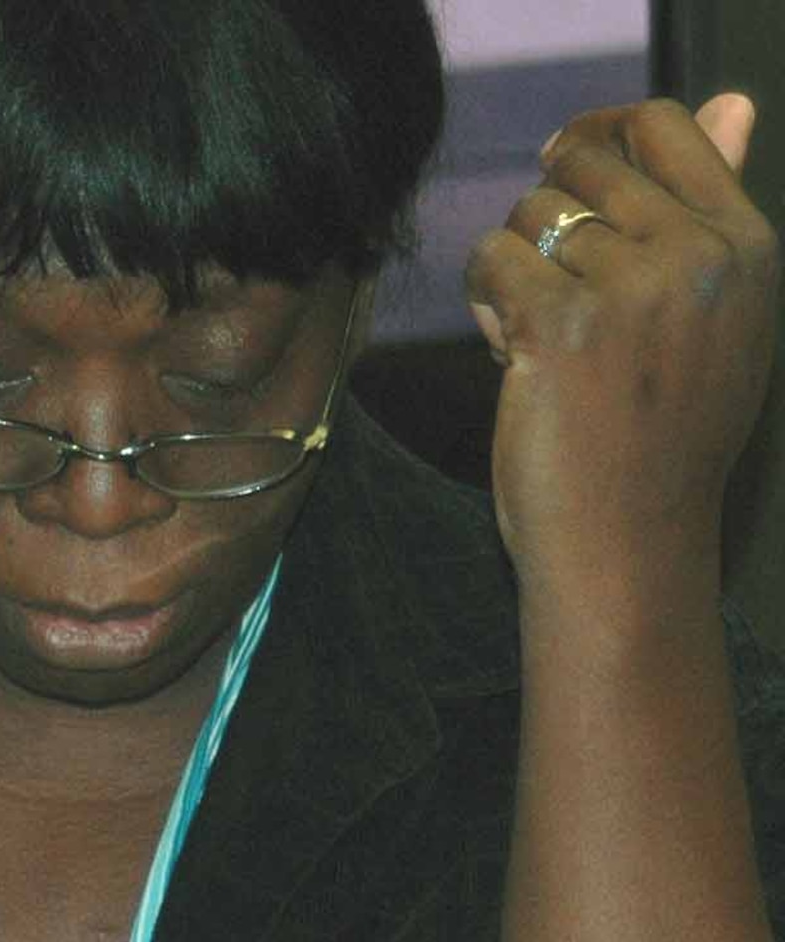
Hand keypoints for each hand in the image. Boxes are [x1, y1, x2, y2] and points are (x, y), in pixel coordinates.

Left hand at [465, 96, 777, 578]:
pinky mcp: (563, 325)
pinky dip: (483, 298)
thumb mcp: (716, 323)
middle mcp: (698, 256)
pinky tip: (505, 350)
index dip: (599, 138)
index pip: (668, 126)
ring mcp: (634, 288)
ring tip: (531, 338)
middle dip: (546, 215)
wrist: (627, 550)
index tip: (563, 174)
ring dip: (512, 266)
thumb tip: (733, 103)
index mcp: (746, 247)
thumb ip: (711, 214)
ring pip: (532, 214)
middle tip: (543, 288)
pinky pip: (493, 259)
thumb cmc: (659, 446)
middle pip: (587, 164)